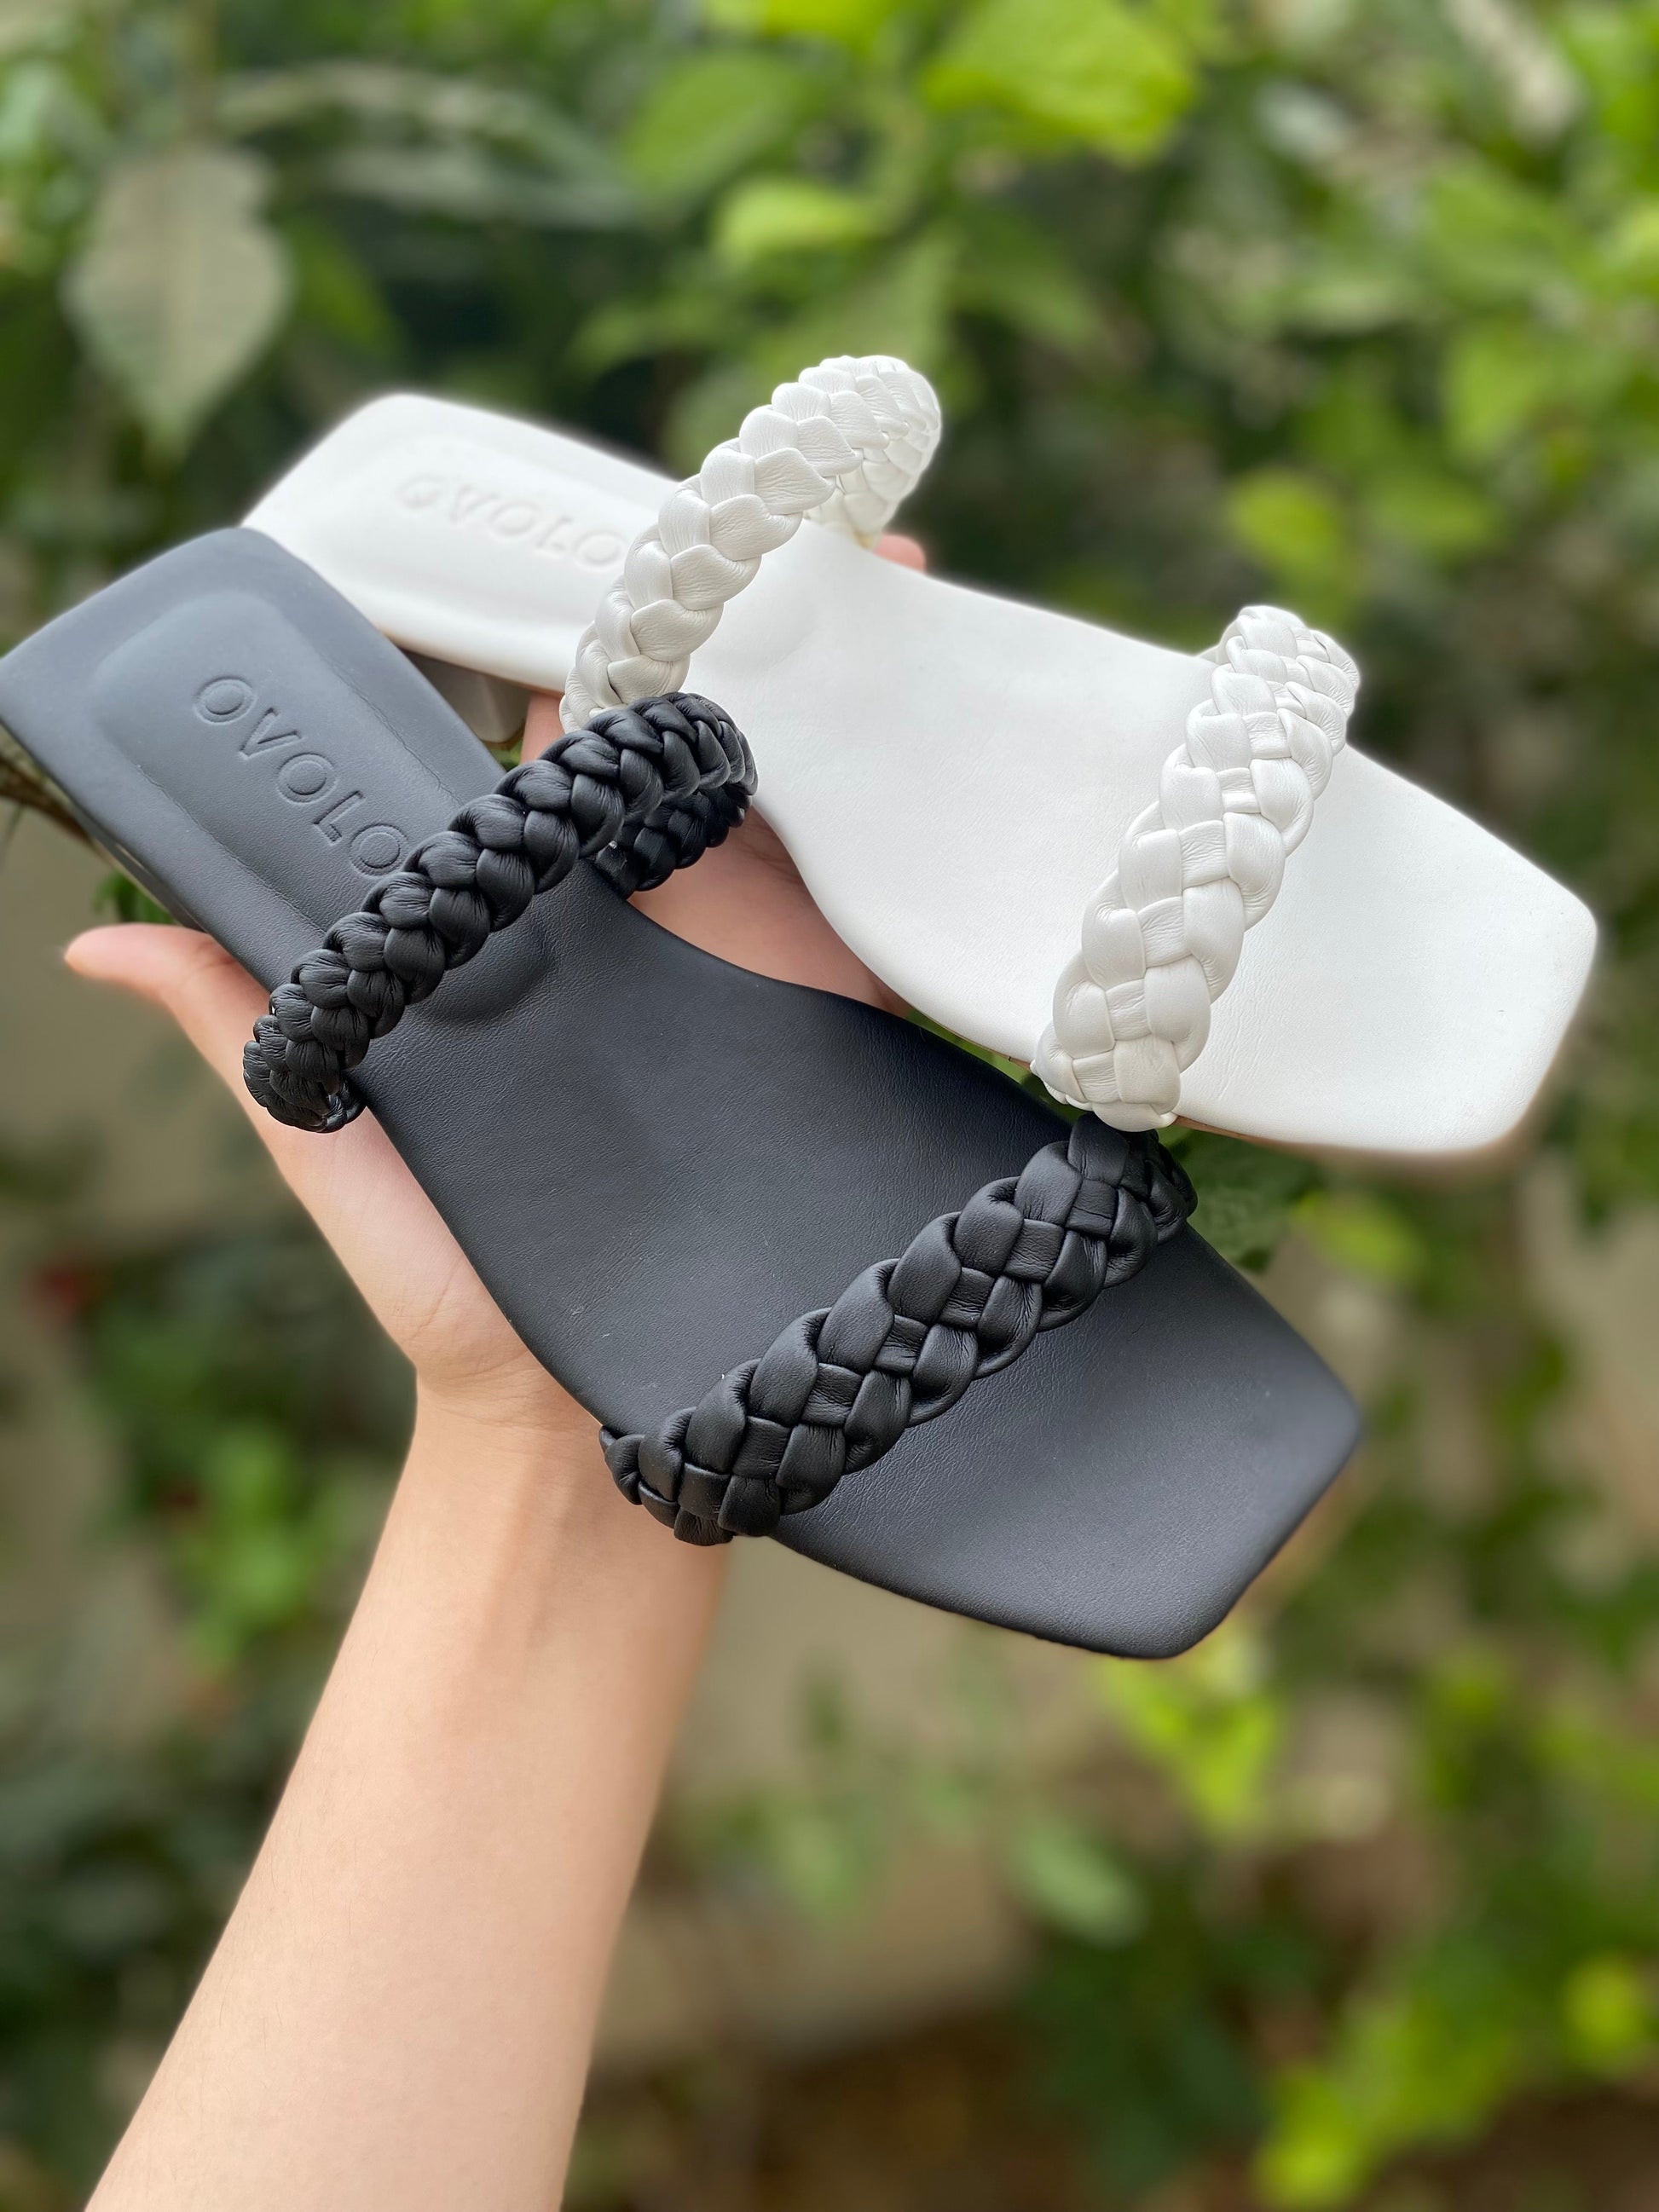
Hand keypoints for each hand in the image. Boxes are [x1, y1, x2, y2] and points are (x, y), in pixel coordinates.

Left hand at [64, 533, 925, 1441]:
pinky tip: (947, 736)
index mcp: (524, 922)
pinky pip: (876, 903)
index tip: (613, 550)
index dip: (583, 641)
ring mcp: (742, 961)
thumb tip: (95, 939)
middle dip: (747, 629)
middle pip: (697, 738)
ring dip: (845, 688)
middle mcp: (640, 922)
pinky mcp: (826, 1017)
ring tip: (889, 582)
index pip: (553, 746)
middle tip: (790, 534)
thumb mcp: (337, 1142)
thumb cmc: (443, 1283)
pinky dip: (920, 818)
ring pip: (797, 793)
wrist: (577, 1418)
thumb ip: (250, 1030)